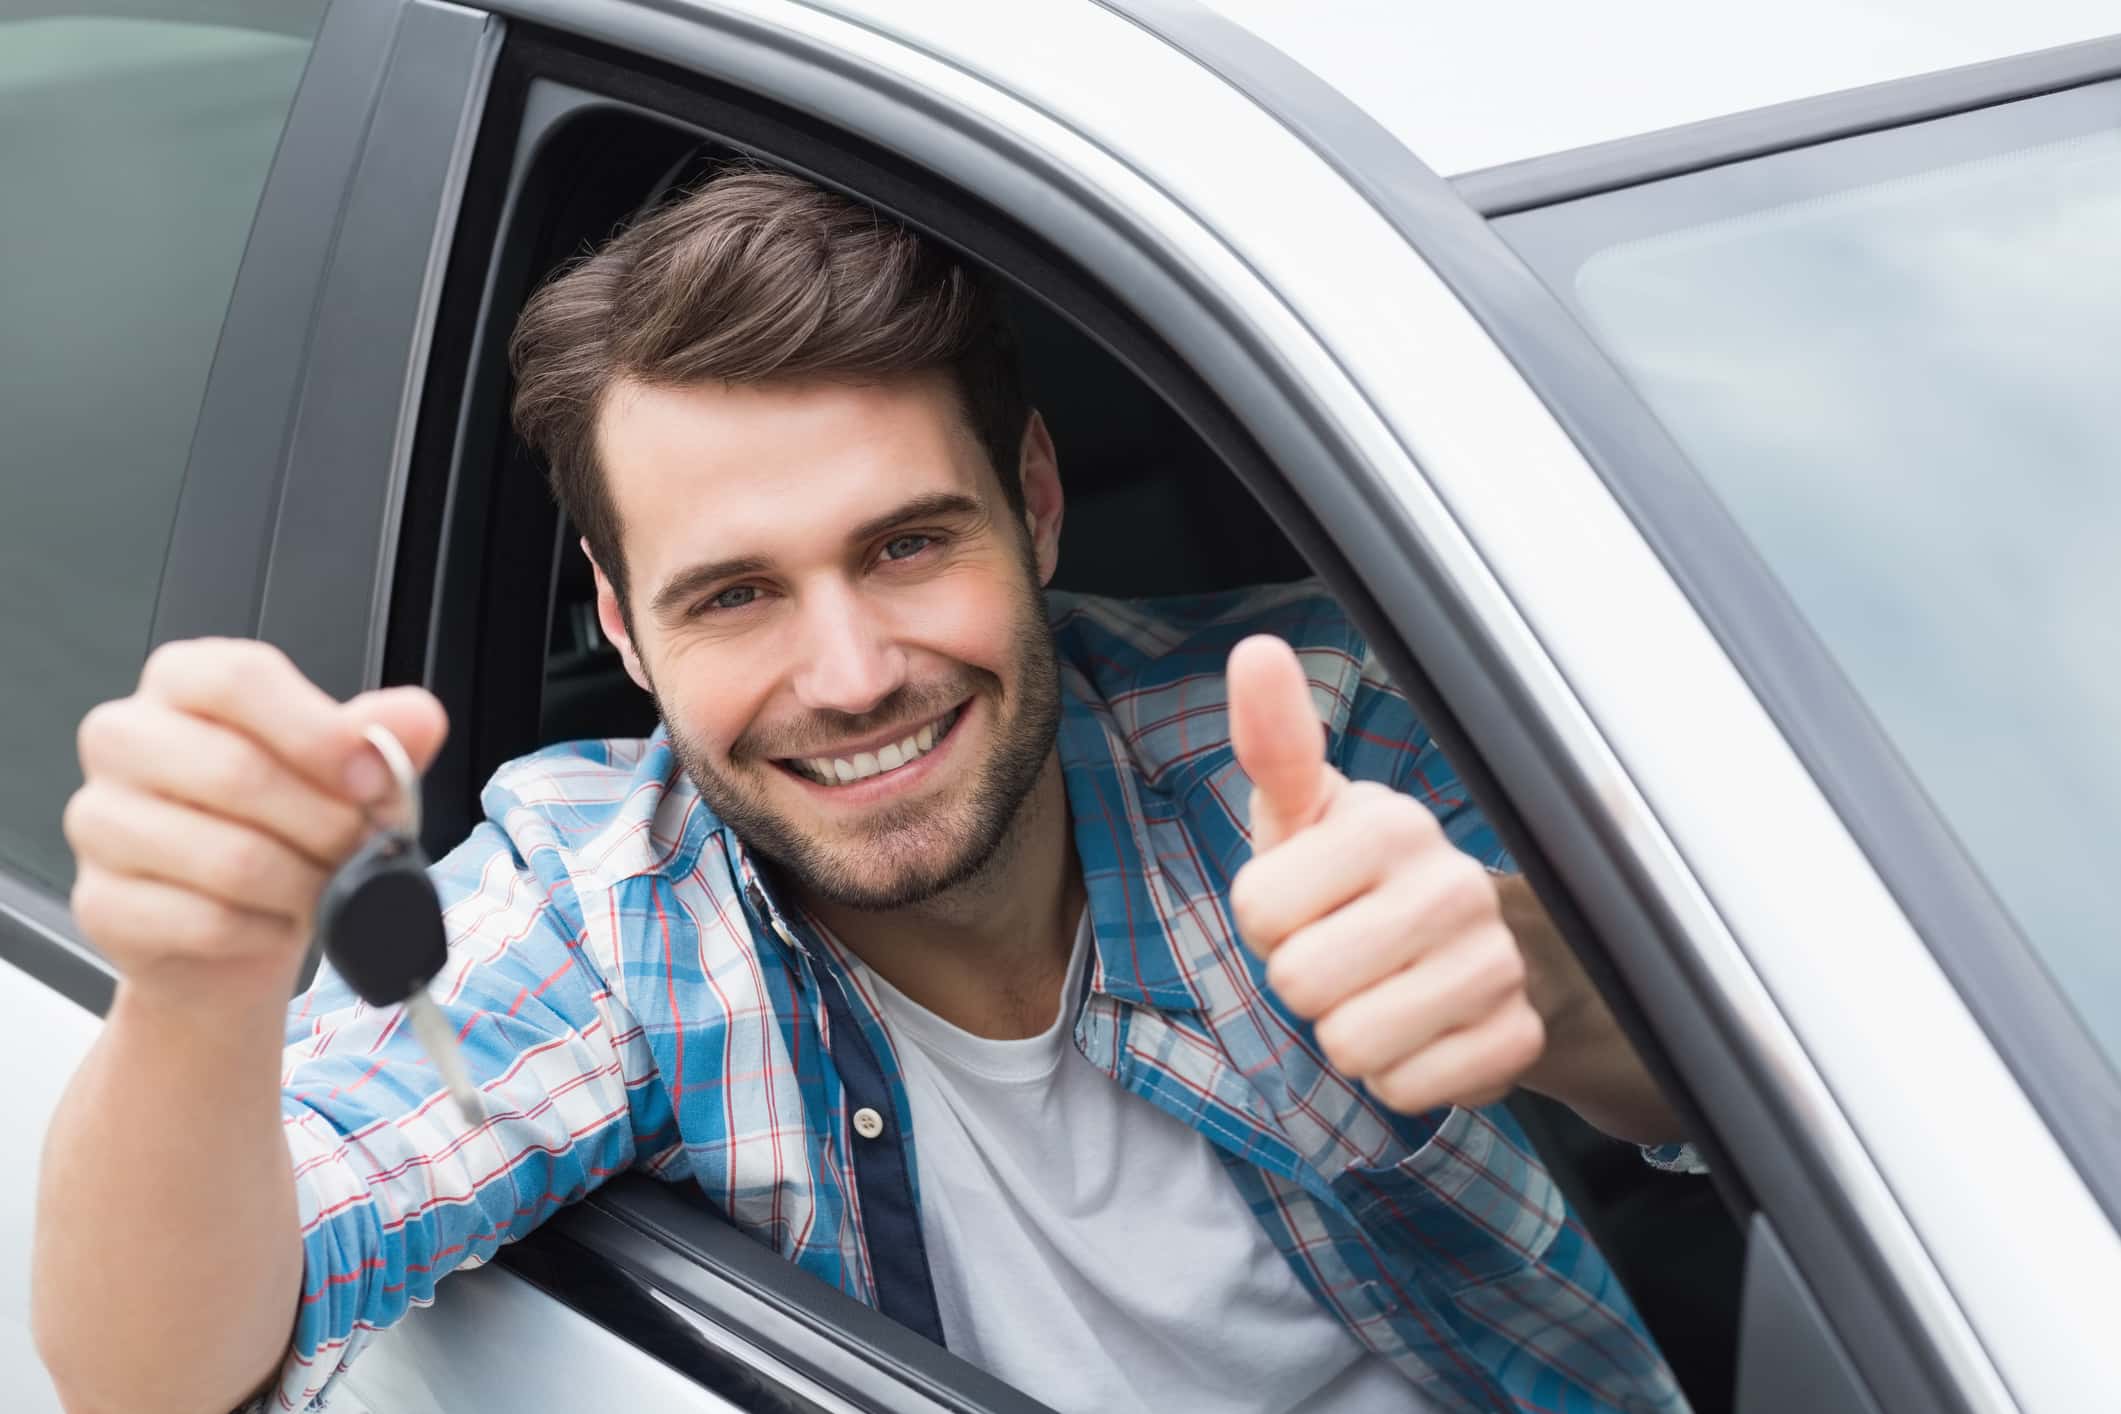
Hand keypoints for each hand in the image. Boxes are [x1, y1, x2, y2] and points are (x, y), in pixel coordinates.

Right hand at [64, 638, 447, 1010]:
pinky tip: (275, 922)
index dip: (317, 732)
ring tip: (326, 887)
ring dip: (303, 884)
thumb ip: (379, 737)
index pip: (238, 678)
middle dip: (325, 823)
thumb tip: (419, 717)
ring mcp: (99, 821)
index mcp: (183, 682)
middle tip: (362, 847)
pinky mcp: (101, 902)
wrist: (236, 929)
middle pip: (235, 770)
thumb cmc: (283, 829)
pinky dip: (266, 930)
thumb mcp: (342, 773)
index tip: (371, 778)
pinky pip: (206, 920)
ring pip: (228, 857)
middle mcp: (125, 738)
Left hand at [1226, 635, 1542, 1114]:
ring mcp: (1494, 966)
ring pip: (1351, 1045)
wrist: (1474, 946)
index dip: (1268, 919)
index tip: (1306, 901)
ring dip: (1348, 1033)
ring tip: (1378, 991)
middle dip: (1303, 982)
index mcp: (1392, 823)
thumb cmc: (1358, 877)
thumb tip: (1257, 653)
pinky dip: (1397, 1075)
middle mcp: (1454, 887)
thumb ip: (1275, 743)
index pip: (1259, 908)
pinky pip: (1403, 1090)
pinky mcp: (1516, 1040)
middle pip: (1300, 984)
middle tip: (1343, 953)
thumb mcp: (1306, 814)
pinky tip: (1420, 1031)